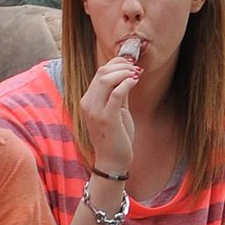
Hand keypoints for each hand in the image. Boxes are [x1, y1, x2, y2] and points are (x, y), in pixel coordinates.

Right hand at [79, 52, 139, 178]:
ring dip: (125, 72)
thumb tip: (127, 76)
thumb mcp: (116, 111)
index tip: (131, 64)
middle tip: (136, 67)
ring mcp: (95, 110)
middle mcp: (88, 103)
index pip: (99, 72)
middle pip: (102, 72)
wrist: (112, 160)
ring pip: (107, 79)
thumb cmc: (116, 136)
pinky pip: (116, 93)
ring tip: (136, 74)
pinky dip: (127, 83)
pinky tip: (135, 81)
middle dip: (122, 65)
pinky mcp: (107, 118)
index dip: (116, 64)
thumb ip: (119, 94)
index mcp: (88, 100)